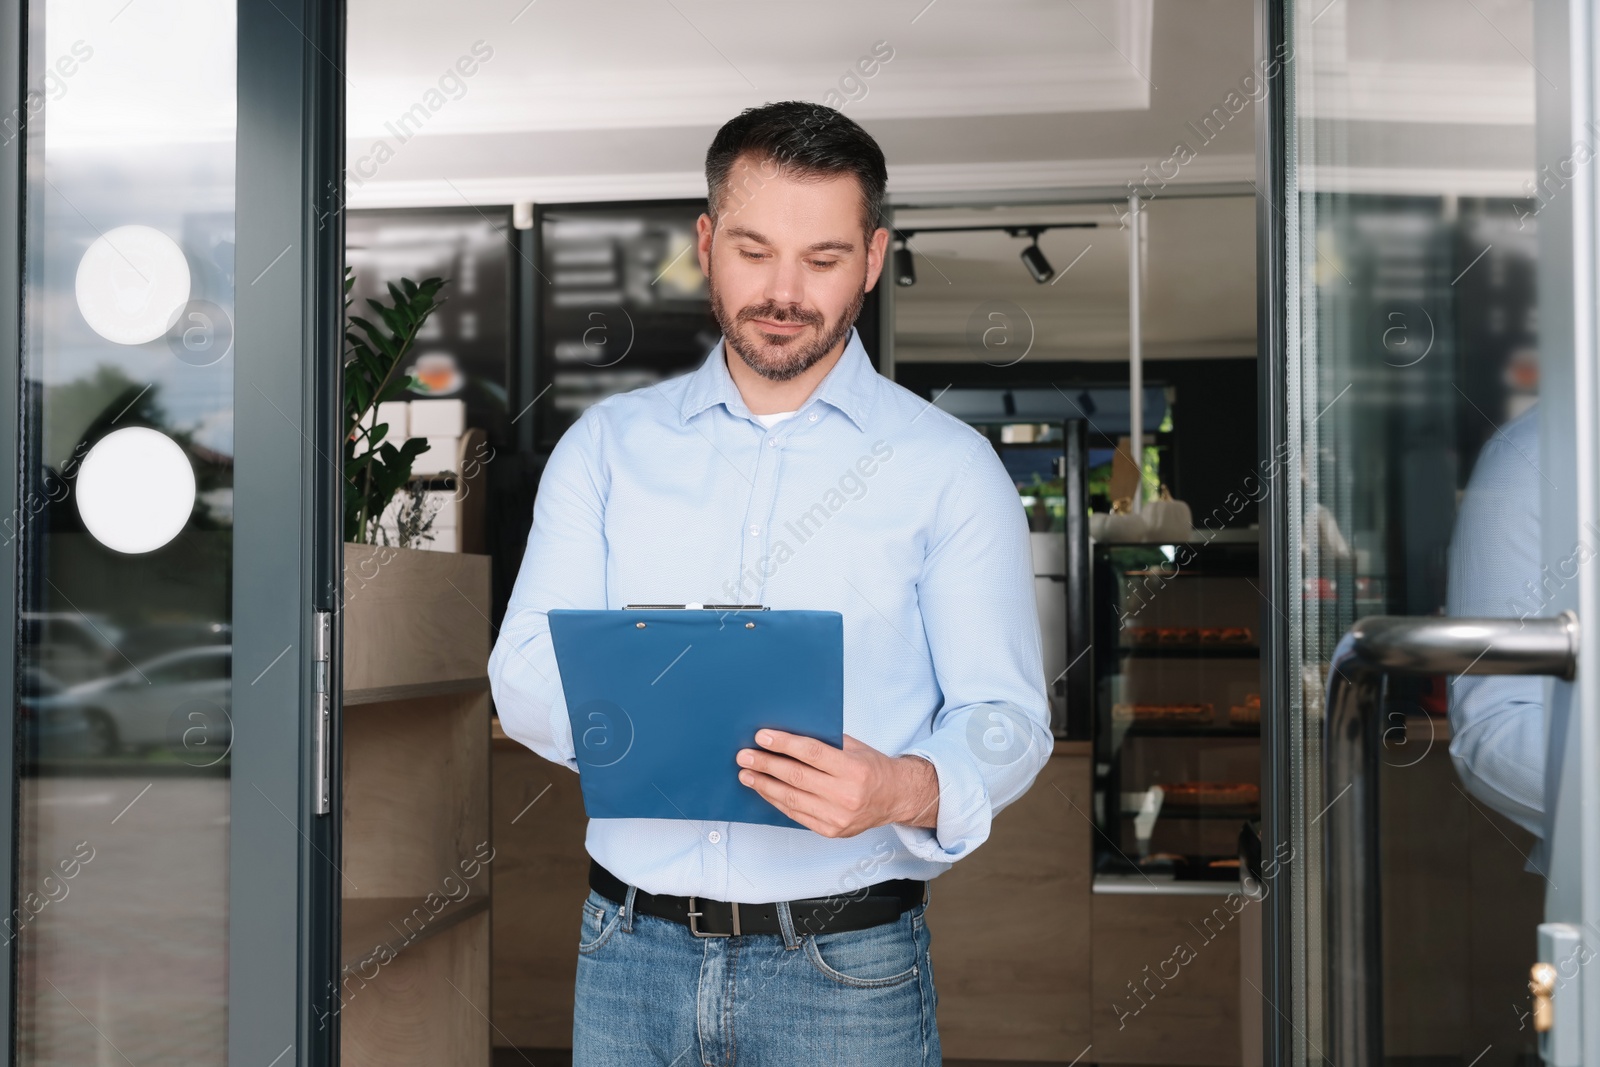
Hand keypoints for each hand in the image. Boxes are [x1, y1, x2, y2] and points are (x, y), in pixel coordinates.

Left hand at [735, 730, 940, 837]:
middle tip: (745, 756)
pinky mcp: (830, 830)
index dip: (784, 744)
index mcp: (854, 770)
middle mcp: (846, 795)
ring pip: (792, 799)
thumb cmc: (872, 768)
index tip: (762, 737)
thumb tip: (786, 734)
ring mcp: (838, 817)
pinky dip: (777, 801)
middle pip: (797, 777)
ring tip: (747, 774)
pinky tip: (764, 790)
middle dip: (766, 765)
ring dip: (764, 785)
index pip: (811, 753)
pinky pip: (796, 814)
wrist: (895, 798)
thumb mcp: (854, 748)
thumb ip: (825, 743)